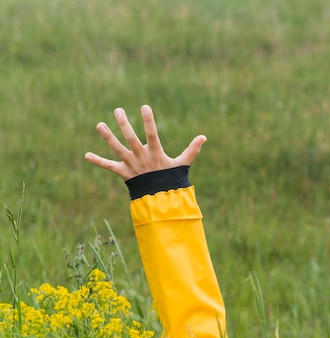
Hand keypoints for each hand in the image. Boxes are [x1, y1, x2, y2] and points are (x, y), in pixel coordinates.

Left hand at [85, 105, 206, 179]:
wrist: (161, 199)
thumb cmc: (172, 178)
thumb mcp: (182, 164)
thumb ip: (192, 150)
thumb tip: (204, 137)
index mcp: (155, 153)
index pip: (152, 134)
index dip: (148, 121)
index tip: (144, 107)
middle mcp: (141, 158)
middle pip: (130, 139)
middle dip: (123, 124)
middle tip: (117, 110)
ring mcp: (131, 165)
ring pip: (117, 149)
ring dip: (108, 137)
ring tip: (99, 125)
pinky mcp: (123, 172)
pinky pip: (109, 166)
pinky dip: (98, 161)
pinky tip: (86, 155)